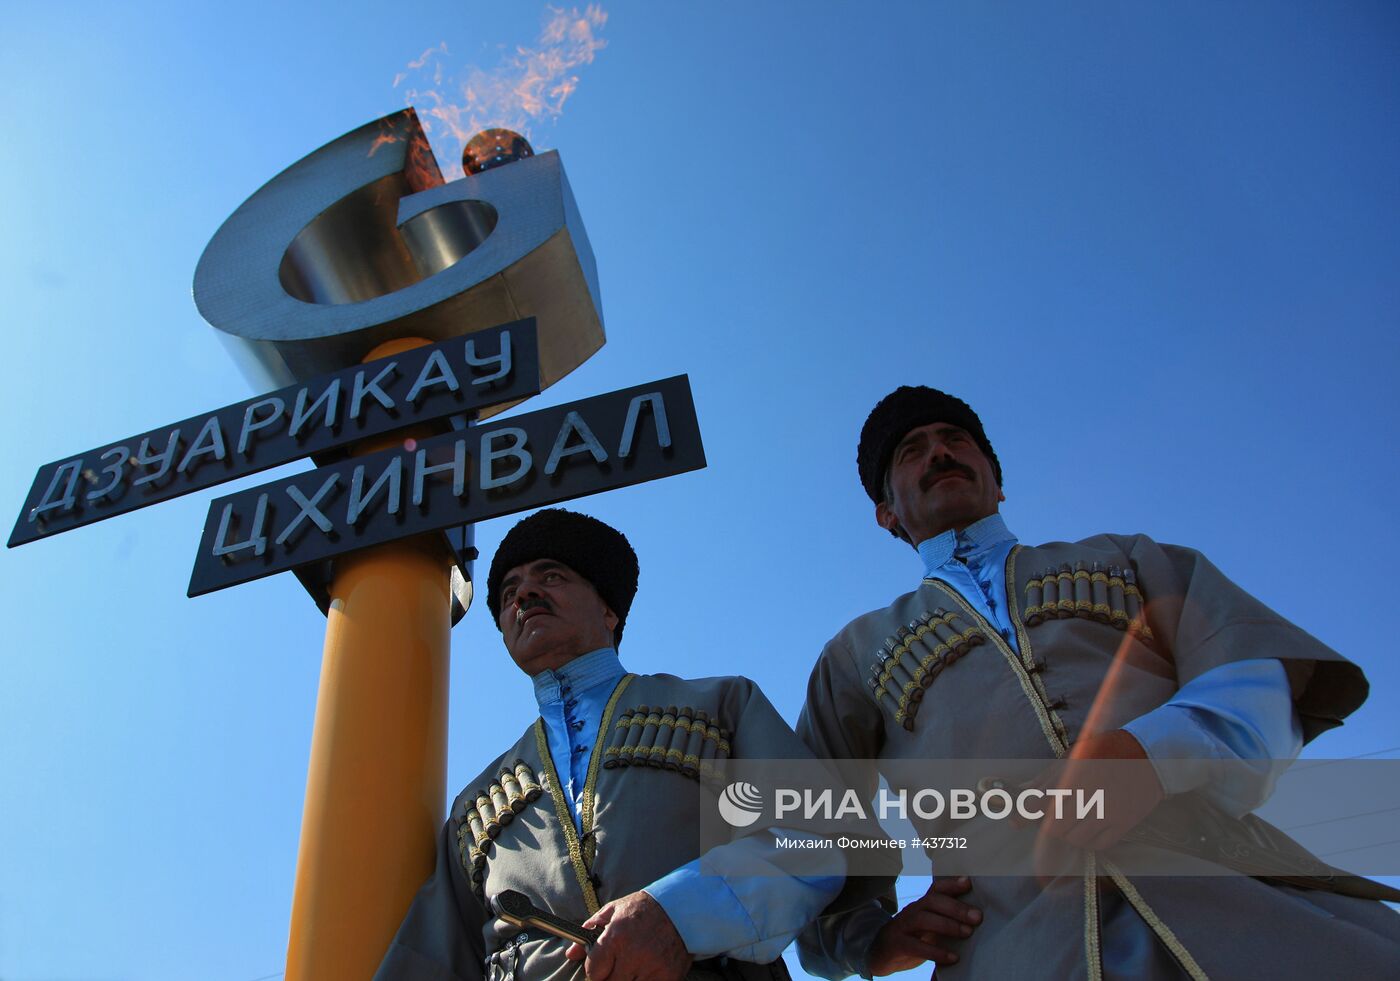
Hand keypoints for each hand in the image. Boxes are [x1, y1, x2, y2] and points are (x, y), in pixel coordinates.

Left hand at [564, 890, 692, 980]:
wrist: (681, 907)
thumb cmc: (643, 908)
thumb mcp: (614, 911)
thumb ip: (590, 931)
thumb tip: (571, 953)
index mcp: (616, 937)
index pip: (594, 972)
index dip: (594, 970)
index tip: (600, 966)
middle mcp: (633, 954)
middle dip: (609, 978)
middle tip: (615, 968)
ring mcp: (652, 968)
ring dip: (626, 980)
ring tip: (631, 967)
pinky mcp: (668, 977)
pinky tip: (645, 971)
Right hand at [865, 876, 980, 975]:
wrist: (880, 953)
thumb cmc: (912, 938)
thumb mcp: (928, 925)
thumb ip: (945, 919)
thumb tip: (976, 917)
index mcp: (921, 905)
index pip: (935, 889)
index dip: (951, 884)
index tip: (969, 883)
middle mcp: (911, 911)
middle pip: (932, 901)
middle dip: (956, 907)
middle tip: (977, 917)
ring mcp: (902, 927)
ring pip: (923, 919)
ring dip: (947, 925)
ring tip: (967, 933)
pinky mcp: (897, 944)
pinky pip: (915, 946)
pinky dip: (936, 952)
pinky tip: (953, 957)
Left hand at [1028, 729, 1163, 852]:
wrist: (1149, 754)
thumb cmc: (1105, 751)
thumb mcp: (1072, 756)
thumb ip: (1046, 778)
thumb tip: (1023, 794)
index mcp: (1071, 776)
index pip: (1038, 806)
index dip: (1024, 816)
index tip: (1016, 821)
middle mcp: (1087, 796)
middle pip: (1055, 828)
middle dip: (1051, 824)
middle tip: (1057, 816)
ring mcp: (1107, 812)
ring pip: (1076, 840)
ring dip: (1071, 833)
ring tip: (1078, 818)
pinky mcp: (1124, 824)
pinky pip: (1098, 845)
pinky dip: (1091, 840)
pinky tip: (1093, 826)